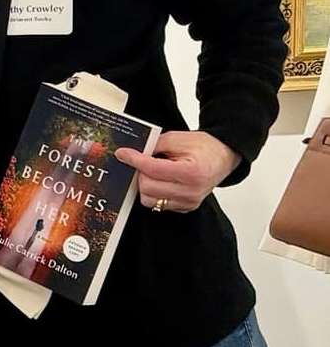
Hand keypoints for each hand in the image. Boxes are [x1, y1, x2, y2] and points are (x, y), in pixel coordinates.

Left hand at [114, 131, 239, 213]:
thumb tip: (130, 153)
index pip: (152, 169)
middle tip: (141, 162)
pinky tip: (161, 180)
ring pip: (149, 200)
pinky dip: (154, 192)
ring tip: (153, 172)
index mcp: (192, 172)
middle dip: (139, 173)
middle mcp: (191, 191)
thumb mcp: (177, 138)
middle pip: (147, 187)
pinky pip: (158, 204)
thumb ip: (153, 145)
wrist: (222, 156)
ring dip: (145, 185)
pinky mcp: (186, 207)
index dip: (134, 160)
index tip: (123, 154)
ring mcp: (189, 202)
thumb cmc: (203, 146)